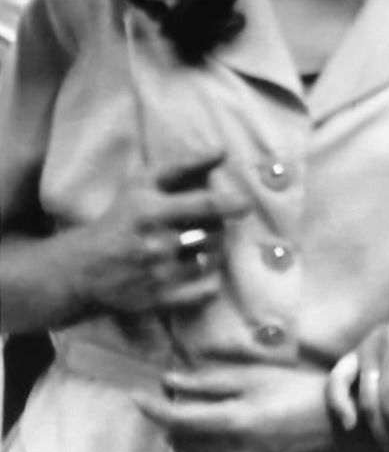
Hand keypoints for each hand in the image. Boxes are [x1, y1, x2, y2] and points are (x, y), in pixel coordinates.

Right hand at [68, 152, 246, 316]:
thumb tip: (222, 151)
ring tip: (199, 244)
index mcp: (151, 211)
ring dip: (214, 251)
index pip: (204, 205)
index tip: (244, 204)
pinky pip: (203, 293)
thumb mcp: (142, 184)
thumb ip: (184, 165)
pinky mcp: (157, 300)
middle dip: (219, 227)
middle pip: (213, 233)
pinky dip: (210, 284)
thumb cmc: (120, 217)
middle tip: (209, 224)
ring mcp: (157, 275)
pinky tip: (201, 271)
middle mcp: (155, 244)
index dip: (230, 203)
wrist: (81, 267)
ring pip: (210, 260)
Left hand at [135, 361, 335, 451]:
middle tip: (183, 405)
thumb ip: (208, 382)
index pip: (177, 420)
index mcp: (236, 421)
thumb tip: (168, 382)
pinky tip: (212, 449)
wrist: (333, 421)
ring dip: (183, 447)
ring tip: (197, 428)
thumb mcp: (253, 377)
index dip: (151, 408)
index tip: (136, 396)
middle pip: (179, 444)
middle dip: (173, 424)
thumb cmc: (294, 390)